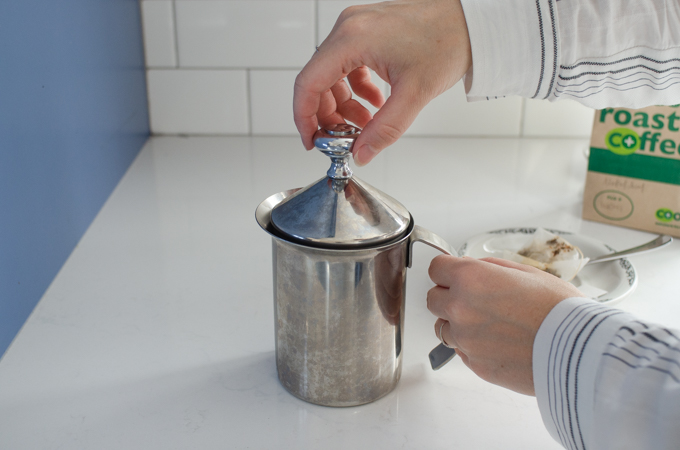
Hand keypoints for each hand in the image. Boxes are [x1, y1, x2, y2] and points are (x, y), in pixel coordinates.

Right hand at [294, 0, 471, 165]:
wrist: (469, 22)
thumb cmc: (447, 41)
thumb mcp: (414, 94)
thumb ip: (384, 130)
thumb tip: (361, 153)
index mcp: (352, 38)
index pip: (309, 83)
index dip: (304, 118)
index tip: (312, 140)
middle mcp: (348, 28)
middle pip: (318, 81)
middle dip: (329, 115)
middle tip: (343, 138)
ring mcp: (356, 27)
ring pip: (332, 75)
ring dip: (344, 105)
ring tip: (365, 125)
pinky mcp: (366, 32)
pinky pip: (348, 66)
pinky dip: (356, 89)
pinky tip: (375, 104)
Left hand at [427, 256, 584, 395]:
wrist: (579, 351)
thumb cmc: (561, 311)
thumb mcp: (528, 272)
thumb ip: (492, 269)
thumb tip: (476, 268)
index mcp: (471, 279)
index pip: (436, 269)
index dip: (447, 271)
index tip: (454, 274)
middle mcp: (461, 308)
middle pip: (433, 299)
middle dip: (449, 296)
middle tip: (474, 299)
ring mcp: (465, 339)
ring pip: (443, 328)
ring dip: (457, 323)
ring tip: (489, 323)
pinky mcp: (475, 364)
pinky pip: (461, 351)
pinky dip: (472, 346)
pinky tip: (498, 342)